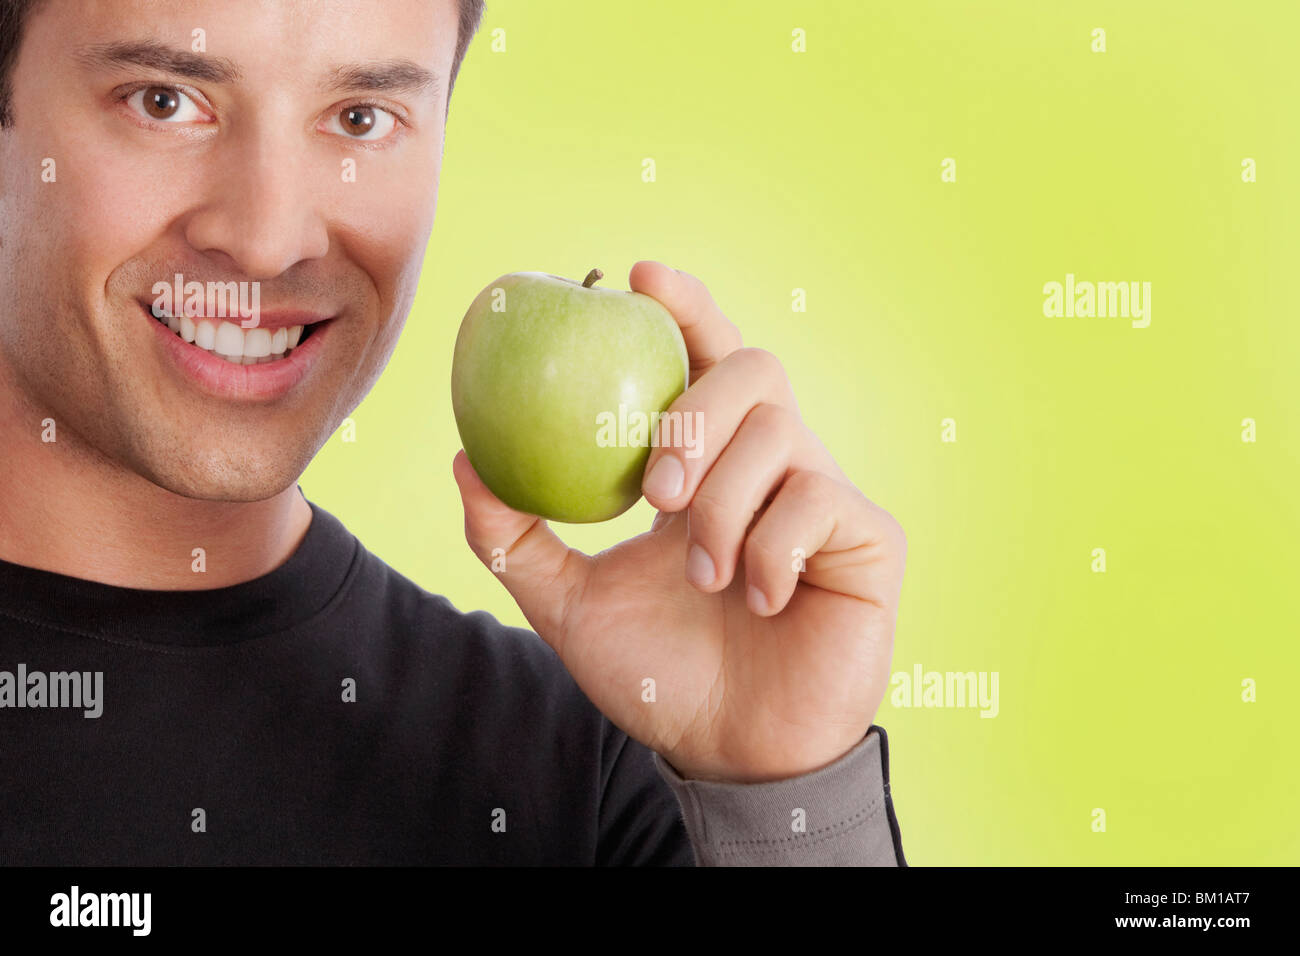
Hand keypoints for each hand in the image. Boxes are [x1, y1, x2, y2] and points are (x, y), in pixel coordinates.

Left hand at [452, 261, 905, 782]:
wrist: (729, 750)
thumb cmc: (657, 672)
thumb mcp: (567, 604)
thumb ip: (515, 537)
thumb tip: (463, 461)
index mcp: (709, 465)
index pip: (706, 359)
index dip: (686, 306)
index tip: (638, 274)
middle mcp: (772, 465)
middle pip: (755, 369)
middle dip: (698, 414)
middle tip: (655, 491)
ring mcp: (824, 496)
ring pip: (784, 433)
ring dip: (725, 506)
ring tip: (703, 576)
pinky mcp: (869, 537)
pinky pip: (821, 500)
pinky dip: (773, 550)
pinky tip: (759, 600)